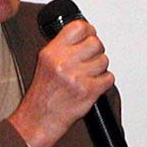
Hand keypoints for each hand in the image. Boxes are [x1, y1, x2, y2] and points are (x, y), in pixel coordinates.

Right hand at [8, 20, 114, 146]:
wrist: (39, 119)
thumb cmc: (43, 94)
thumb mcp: (45, 62)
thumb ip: (62, 47)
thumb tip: (84, 34)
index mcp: (51, 52)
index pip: (79, 27)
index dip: (88, 31)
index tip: (89, 35)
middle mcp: (63, 62)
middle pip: (95, 43)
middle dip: (96, 51)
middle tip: (89, 59)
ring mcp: (76, 77)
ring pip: (104, 60)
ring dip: (99, 68)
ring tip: (88, 75)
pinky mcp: (88, 91)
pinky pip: (108, 78)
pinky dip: (103, 82)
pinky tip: (92, 85)